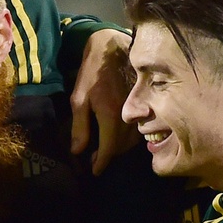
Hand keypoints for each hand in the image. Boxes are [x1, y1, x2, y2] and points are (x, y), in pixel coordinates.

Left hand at [70, 28, 137, 174]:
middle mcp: (129, 117)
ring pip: (131, 141)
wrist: (113, 50)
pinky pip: (137, 130)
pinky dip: (127, 138)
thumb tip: (78, 151)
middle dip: (108, 157)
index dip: (101, 163)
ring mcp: (140, 111)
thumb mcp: (79, 99)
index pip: (109, 149)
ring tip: (103, 149)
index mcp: (111, 116)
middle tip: (94, 160)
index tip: (94, 172)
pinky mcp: (145, 106)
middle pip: (121, 148)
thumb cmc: (92, 73)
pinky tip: (116, 135)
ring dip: (118, 148)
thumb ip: (80, 127)